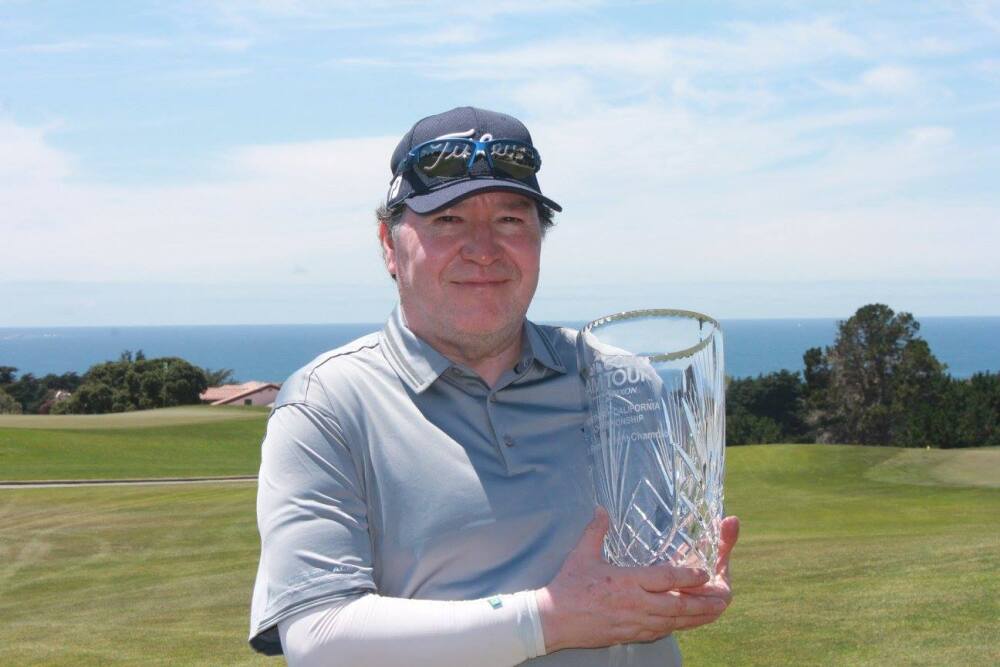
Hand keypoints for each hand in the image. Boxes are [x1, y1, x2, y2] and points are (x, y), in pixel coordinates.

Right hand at [534, 507, 730, 652]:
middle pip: (677, 605)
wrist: (552, 621)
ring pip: (673, 621)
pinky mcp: (629, 635)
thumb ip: (596, 531)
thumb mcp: (581, 555)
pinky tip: (685, 623)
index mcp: (626, 581)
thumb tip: (601, 509)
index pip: (665, 579)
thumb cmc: (567, 587)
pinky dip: (677, 627)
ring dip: (696, 617)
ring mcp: (634, 622)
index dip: (687, 576)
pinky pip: (660, 632)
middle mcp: (635, 604)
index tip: (704, 573)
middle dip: (703, 602)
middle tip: (723, 599)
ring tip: (714, 612)